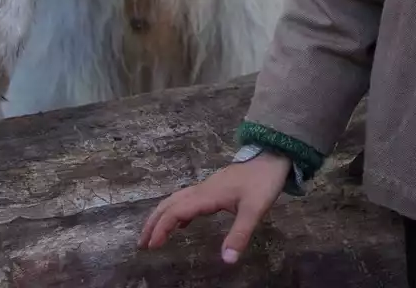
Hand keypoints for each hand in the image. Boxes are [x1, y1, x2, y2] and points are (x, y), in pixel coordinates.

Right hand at [137, 152, 290, 263]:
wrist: (273, 156)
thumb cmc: (263, 181)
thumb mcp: (254, 210)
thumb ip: (240, 235)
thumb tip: (227, 260)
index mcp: (206, 196)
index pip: (176, 212)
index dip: (161, 228)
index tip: (152, 246)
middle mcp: (201, 190)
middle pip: (169, 204)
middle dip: (153, 223)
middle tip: (142, 243)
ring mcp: (207, 186)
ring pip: (176, 200)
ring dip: (162, 216)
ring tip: (154, 235)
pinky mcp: (214, 187)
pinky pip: (188, 199)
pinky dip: (178, 212)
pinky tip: (183, 224)